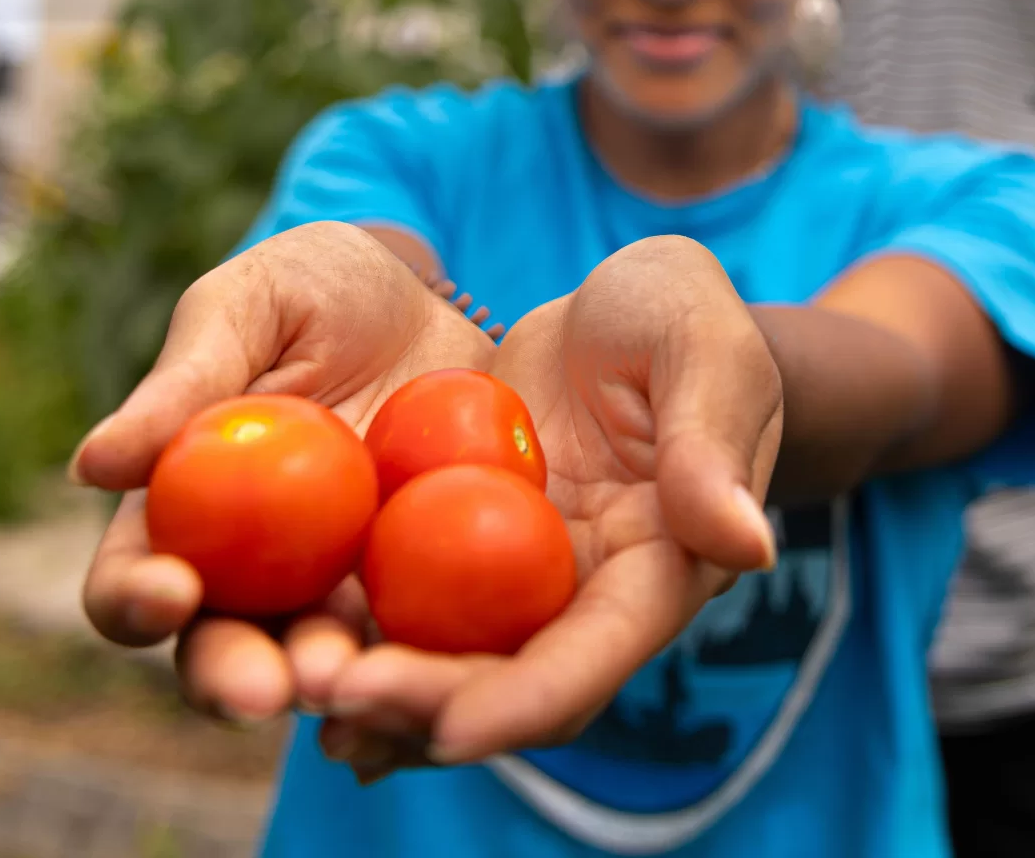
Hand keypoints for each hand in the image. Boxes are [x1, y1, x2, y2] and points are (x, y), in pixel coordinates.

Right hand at [74, 221, 498, 724]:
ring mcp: (338, 581)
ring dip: (327, 680)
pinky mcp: (419, 579)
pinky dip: (418, 654)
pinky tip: (436, 662)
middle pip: (219, 649)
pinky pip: (417, 630)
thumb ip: (185, 381)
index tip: (169, 592)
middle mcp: (249, 568)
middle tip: (267, 688)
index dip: (136, 600)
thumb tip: (90, 467)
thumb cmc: (315, 287)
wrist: (432, 293)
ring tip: (348, 682)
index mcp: (181, 510)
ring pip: (318, 659)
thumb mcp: (250, 306)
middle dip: (234, 677)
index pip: (134, 578)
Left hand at [306, 234, 783, 780]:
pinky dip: (358, 635)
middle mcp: (588, 595)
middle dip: (428, 708)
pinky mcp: (462, 551)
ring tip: (296, 689)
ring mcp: (521, 579)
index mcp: (663, 563)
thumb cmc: (679, 314)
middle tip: (336, 695)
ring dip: (379, 690)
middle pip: (511, 681)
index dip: (531, 697)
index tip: (453, 727)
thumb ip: (714, 443)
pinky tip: (288, 650)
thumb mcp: (702, 347)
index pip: (602, 650)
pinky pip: (408, 606)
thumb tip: (746, 548)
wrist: (617, 308)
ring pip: (450, 663)